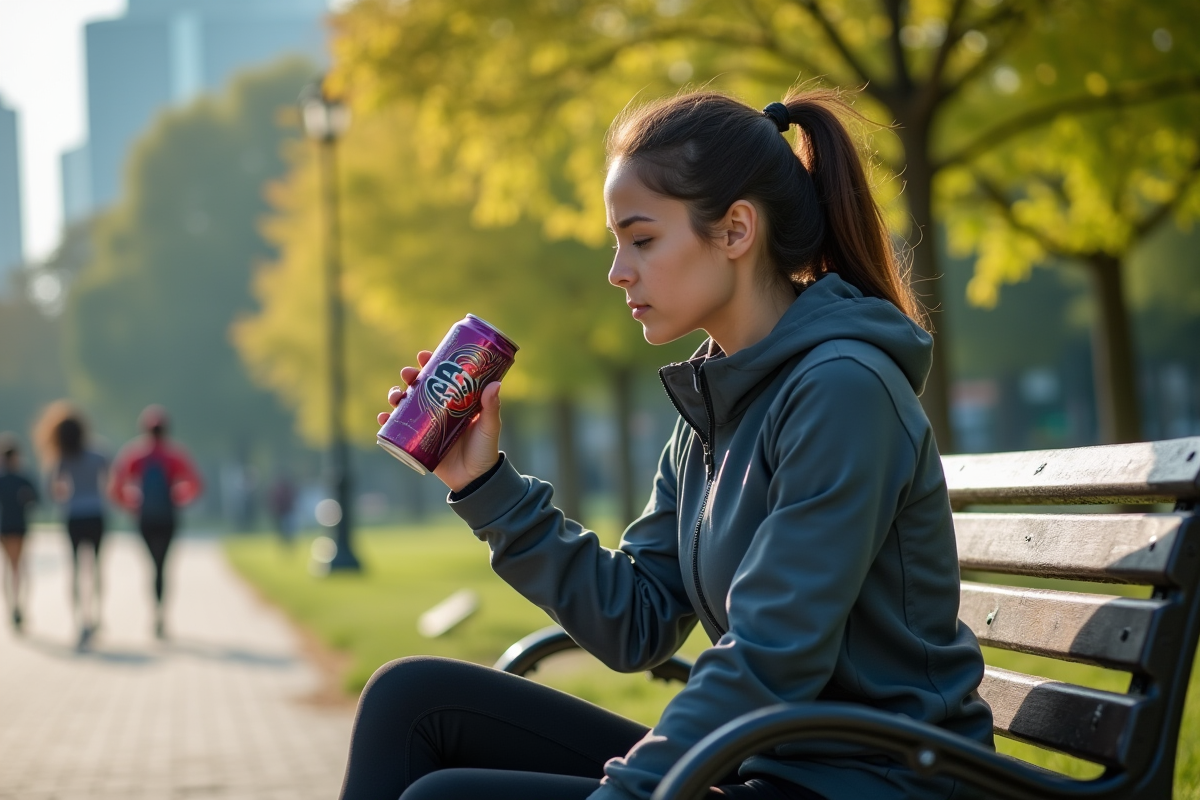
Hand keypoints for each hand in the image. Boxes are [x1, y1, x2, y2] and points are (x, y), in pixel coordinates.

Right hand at [378, 350, 502, 492]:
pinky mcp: (417, 441)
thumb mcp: (489, 427)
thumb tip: (495, 384)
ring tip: (395, 396)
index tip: (424, 356)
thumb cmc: (485, 450)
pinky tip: (384, 418)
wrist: (475, 479)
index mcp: (455, 400)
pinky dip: (388, 422)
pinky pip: (398, 429)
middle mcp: (438, 409)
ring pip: (405, 404)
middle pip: (419, 387)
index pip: (441, 376)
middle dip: (410, 377)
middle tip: (408, 374)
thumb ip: (491, 408)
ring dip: (395, 396)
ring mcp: (426, 425)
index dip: (431, 364)